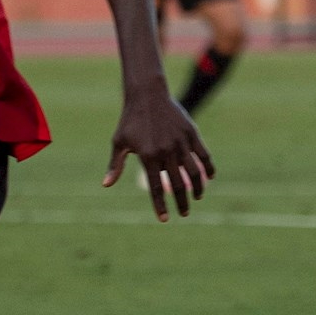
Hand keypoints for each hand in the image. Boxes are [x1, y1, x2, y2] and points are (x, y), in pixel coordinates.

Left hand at [103, 91, 214, 220]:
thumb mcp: (119, 142)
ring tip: (197, 197)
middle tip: (184, 213)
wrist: (147, 95)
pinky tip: (209, 177)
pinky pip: (204, 155)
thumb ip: (115, 165)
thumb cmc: (130, 120)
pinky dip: (208, 168)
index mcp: (148, 156)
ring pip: (194, 172)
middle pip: (177, 184)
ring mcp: (180, 143)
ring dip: (197, 188)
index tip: (164, 219)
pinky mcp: (191, 134)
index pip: (155, 188)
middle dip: (181, 203)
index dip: (160, 205)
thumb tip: (106, 185)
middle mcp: (166, 151)